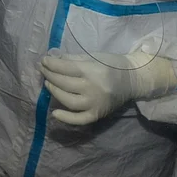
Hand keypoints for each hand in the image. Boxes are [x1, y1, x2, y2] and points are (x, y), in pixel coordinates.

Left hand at [40, 51, 176, 124]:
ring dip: (54, 92)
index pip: (67, 68)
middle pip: (65, 84)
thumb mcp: (94, 56)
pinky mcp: (98, 114)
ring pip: (68, 101)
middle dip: (50, 76)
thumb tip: (53, 59)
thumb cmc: (112, 64)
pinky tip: (55, 113)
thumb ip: (74, 59)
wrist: (133, 80)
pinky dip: (66, 118)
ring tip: (48, 84)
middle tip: (43, 70)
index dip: (52, 64)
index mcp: (93, 71)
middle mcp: (93, 88)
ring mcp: (95, 103)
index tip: (43, 61)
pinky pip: (79, 119)